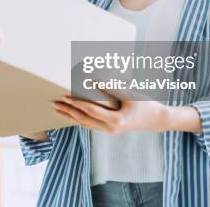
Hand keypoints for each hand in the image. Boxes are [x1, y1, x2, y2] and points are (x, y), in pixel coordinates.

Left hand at [52, 91, 170, 134]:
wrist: (155, 120)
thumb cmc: (144, 104)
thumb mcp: (130, 94)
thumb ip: (112, 87)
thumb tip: (95, 78)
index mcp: (115, 121)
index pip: (90, 111)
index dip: (76, 103)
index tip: (64, 96)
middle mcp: (110, 129)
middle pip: (83, 120)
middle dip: (67, 111)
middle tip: (53, 103)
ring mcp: (109, 131)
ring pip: (84, 124)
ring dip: (70, 116)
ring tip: (57, 109)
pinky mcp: (108, 130)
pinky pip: (90, 125)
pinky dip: (78, 119)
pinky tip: (70, 114)